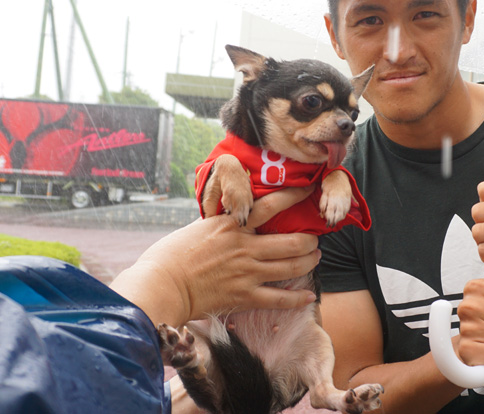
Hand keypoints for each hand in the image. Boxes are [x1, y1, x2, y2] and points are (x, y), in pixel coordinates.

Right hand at [110, 186, 319, 326]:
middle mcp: (245, 247)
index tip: (308, 192)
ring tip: (315, 259)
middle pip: (291, 241)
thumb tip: (229, 215)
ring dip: (308, 262)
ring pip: (291, 267)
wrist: (160, 286)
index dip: (294, 196)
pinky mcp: (244, 296)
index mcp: (232, 225)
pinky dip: (297, 298)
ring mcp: (247, 272)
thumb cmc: (169, 256)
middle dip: (310, 240)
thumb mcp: (197, 228)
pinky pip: (279, 299)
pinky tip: (308, 296)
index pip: (271, 205)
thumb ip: (220, 223)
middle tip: (315, 240)